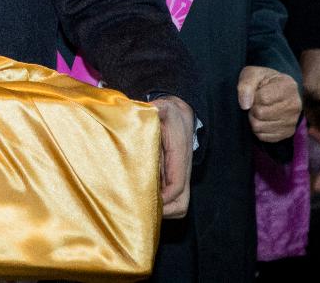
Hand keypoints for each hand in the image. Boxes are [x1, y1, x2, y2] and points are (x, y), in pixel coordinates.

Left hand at [150, 95, 193, 218]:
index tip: (144, 200)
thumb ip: (157, 108)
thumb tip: (150, 108)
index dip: (163, 198)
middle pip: (181, 205)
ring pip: (178, 205)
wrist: (179, 115)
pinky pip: (170, 199)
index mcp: (179, 158)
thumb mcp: (163, 108)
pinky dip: (159, 204)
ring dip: (162, 211)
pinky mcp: (171, 177)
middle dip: (164, 212)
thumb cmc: (169, 113)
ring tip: (138, 206)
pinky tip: (139, 196)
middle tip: (139, 209)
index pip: (176, 186)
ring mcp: (177, 177)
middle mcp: (181, 172)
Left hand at [238, 65, 301, 141]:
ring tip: (259, 110)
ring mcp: (292, 121)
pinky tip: (263, 119)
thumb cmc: (263, 81)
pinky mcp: (287, 133)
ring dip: (253, 119)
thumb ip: (246, 85)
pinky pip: (263, 137)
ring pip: (259, 126)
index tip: (256, 92)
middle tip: (255, 102)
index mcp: (288, 87)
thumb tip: (244, 105)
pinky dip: (258, 129)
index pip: (263, 98)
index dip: (253, 96)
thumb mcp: (252, 74)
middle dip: (252, 108)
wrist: (277, 90)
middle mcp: (295, 105)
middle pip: (260, 113)